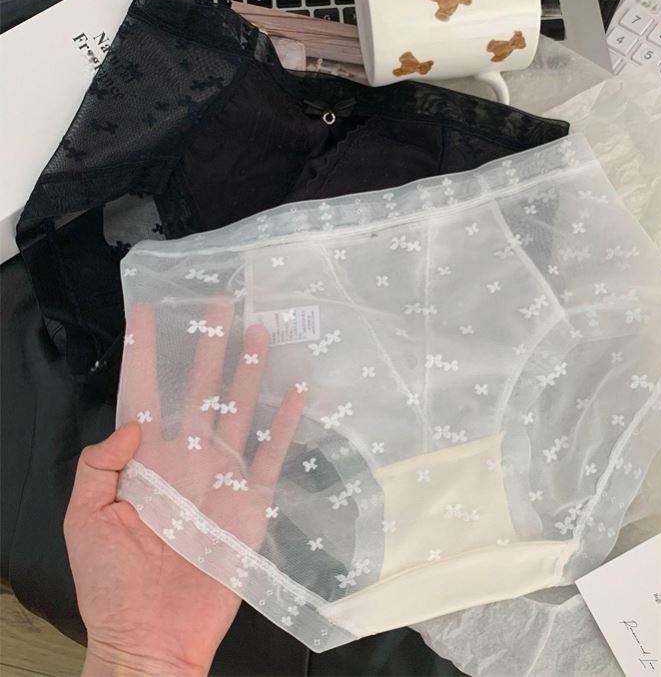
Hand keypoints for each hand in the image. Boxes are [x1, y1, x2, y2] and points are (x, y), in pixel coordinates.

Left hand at [64, 304, 303, 675]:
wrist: (153, 633)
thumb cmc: (111, 582)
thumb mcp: (84, 519)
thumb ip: (99, 465)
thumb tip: (132, 424)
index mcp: (145, 460)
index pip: (145, 394)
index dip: (144, 355)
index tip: (146, 314)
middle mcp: (187, 458)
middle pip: (200, 392)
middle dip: (209, 348)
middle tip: (219, 307)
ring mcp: (221, 476)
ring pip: (239, 412)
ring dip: (250, 373)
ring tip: (260, 334)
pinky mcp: (250, 500)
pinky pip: (270, 455)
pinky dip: (285, 425)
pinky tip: (295, 393)